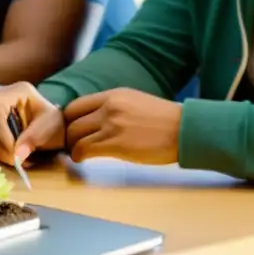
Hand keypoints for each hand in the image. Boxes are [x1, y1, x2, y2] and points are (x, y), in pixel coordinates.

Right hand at [0, 80, 64, 166]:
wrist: (46, 126)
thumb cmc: (50, 120)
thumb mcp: (50, 124)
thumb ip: (35, 136)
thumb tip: (17, 155)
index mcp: (10, 92)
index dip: (0, 131)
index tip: (14, 150)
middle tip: (16, 162)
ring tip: (14, 162)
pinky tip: (5, 160)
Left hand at [64, 88, 180, 164]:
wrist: (185, 130)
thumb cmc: (164, 121)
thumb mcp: (135, 102)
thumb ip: (114, 107)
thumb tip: (94, 120)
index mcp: (114, 95)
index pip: (76, 105)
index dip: (69, 120)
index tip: (71, 130)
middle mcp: (109, 107)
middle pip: (71, 120)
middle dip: (68, 135)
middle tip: (72, 145)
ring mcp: (112, 125)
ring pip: (75, 136)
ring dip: (73, 147)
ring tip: (78, 154)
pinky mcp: (116, 144)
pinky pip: (85, 149)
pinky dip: (79, 156)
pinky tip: (83, 159)